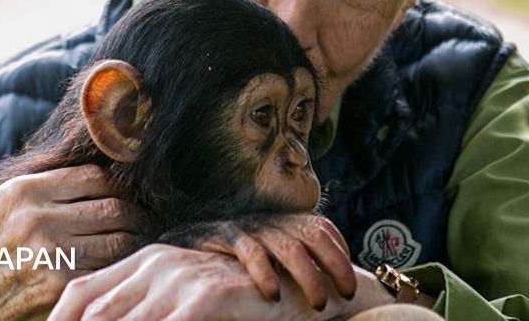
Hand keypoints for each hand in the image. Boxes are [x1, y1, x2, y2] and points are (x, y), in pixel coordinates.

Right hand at [0, 165, 141, 320]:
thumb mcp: (2, 211)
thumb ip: (42, 192)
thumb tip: (99, 178)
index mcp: (22, 191)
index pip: (93, 176)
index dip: (115, 188)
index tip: (123, 197)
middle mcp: (35, 216)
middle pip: (112, 206)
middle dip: (133, 216)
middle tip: (142, 222)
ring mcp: (48, 252)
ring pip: (118, 239)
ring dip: (131, 243)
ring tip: (134, 244)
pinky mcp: (59, 284)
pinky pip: (106, 269)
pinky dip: (117, 270)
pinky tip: (117, 270)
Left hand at [49, 243, 370, 320]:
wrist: (300, 289)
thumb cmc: (239, 303)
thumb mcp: (184, 304)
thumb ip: (147, 309)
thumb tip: (97, 319)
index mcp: (144, 262)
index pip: (81, 291)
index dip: (58, 320)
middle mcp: (156, 263)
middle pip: (93, 308)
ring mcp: (181, 276)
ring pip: (124, 320)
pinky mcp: (207, 294)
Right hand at [184, 214, 357, 309]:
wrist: (179, 244)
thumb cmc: (228, 259)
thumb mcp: (264, 255)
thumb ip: (289, 264)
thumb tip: (326, 291)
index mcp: (282, 223)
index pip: (322, 227)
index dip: (341, 252)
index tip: (349, 284)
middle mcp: (269, 222)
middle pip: (313, 234)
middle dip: (335, 265)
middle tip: (344, 295)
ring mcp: (247, 229)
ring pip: (289, 246)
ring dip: (309, 276)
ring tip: (319, 304)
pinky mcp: (223, 238)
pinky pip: (250, 252)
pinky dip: (266, 274)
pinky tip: (273, 295)